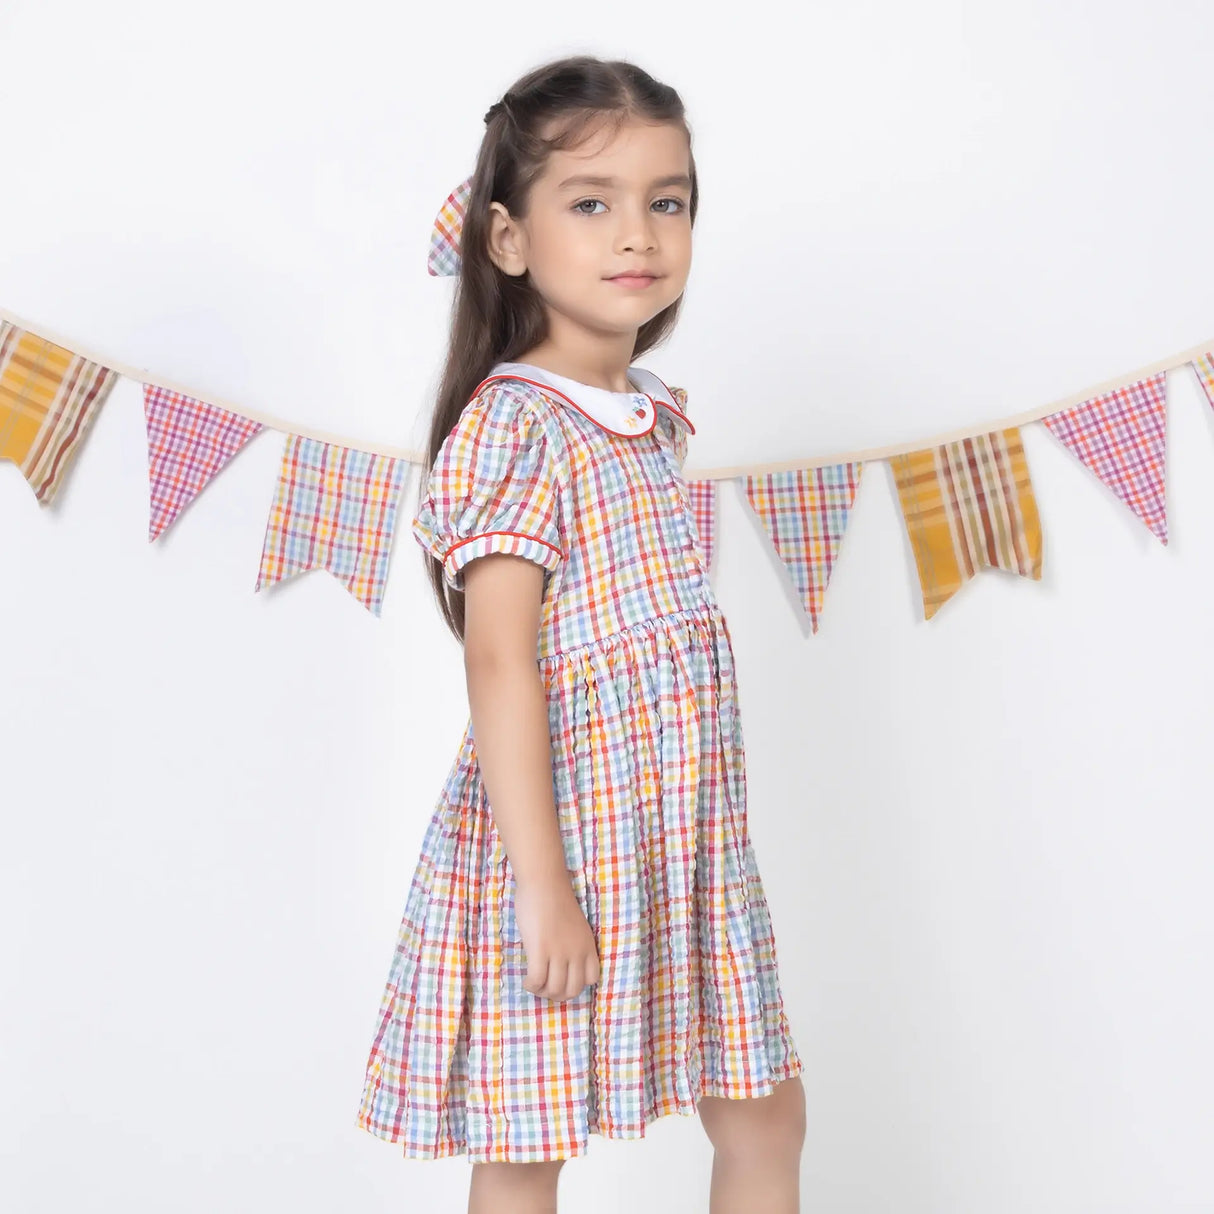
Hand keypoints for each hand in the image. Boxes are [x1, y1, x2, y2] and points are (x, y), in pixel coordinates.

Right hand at [514, 875, 600, 1001]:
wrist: (544, 882)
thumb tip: (561, 962)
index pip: (592, 979)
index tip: (563, 978)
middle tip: (545, 987)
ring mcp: (559, 953)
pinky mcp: (540, 950)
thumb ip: (573, 944)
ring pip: (554, 989)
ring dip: (542, 992)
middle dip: (558, 995)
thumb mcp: (575, 925)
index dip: (576, 983)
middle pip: (572, 990)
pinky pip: (536, 980)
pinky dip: (531, 985)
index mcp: (588, 945)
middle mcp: (576, 952)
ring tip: (534, 984)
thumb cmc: (556, 898)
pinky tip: (526, 980)